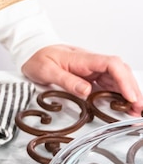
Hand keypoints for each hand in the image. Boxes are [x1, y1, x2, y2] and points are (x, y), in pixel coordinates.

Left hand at [21, 44, 142, 116]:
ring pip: (118, 79)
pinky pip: (109, 84)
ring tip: (136, 110)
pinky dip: (119, 94)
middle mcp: (92, 63)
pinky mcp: (91, 77)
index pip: (112, 64)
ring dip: (129, 93)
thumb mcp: (47, 71)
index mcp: (83, 58)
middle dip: (133, 89)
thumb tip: (86, 91)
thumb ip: (67, 81)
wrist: (32, 52)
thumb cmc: (38, 59)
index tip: (129, 96)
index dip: (124, 80)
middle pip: (121, 72)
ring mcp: (93, 69)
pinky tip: (124, 105)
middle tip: (139, 108)